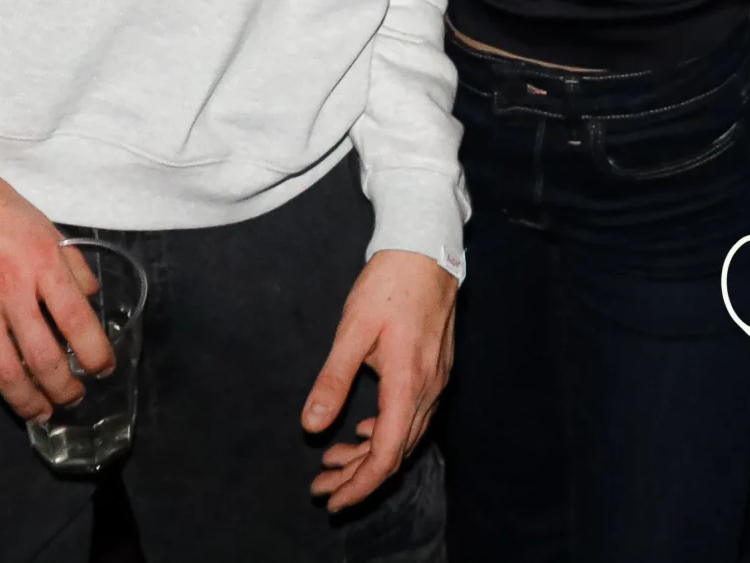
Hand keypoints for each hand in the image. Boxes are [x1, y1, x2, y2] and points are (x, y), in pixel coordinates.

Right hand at [0, 165, 111, 421]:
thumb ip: (69, 262)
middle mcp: (11, 289)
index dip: (96, 353)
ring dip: (24, 400)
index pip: (78, 320)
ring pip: (4, 373)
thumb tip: (91, 296)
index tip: (103, 370)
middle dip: (63, 389)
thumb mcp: (41, 224)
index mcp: (42, 262)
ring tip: (37, 410)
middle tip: (71, 400)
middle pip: (44, 358)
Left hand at [303, 249, 456, 513]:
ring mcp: (437, 380)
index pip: (386, 453)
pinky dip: (386, 432)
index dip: (359, 483)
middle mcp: (428, 389)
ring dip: (370, 454)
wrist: (427, 250)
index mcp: (408, 384)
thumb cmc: (389, 285)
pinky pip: (414, 417)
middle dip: (358, 475)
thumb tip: (311, 425)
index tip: (332, 499)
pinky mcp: (437, 370)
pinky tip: (364, 429)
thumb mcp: (353, 330)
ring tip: (333, 459)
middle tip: (321, 485)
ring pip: (406, 436)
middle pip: (397, 452)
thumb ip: (333, 380)